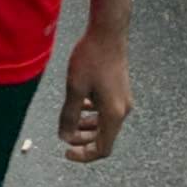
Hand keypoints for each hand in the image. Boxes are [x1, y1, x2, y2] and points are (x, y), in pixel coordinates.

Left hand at [57, 24, 132, 162]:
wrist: (108, 32)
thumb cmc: (91, 58)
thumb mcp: (75, 88)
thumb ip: (69, 115)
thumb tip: (64, 136)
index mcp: (113, 114)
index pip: (102, 148)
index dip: (84, 154)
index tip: (66, 150)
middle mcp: (122, 109)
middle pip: (104, 137)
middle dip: (83, 140)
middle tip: (65, 135)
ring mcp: (123, 98)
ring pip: (105, 122)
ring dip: (87, 126)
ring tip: (70, 121)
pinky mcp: (120, 88)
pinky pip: (107, 109)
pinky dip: (93, 113)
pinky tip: (81, 103)